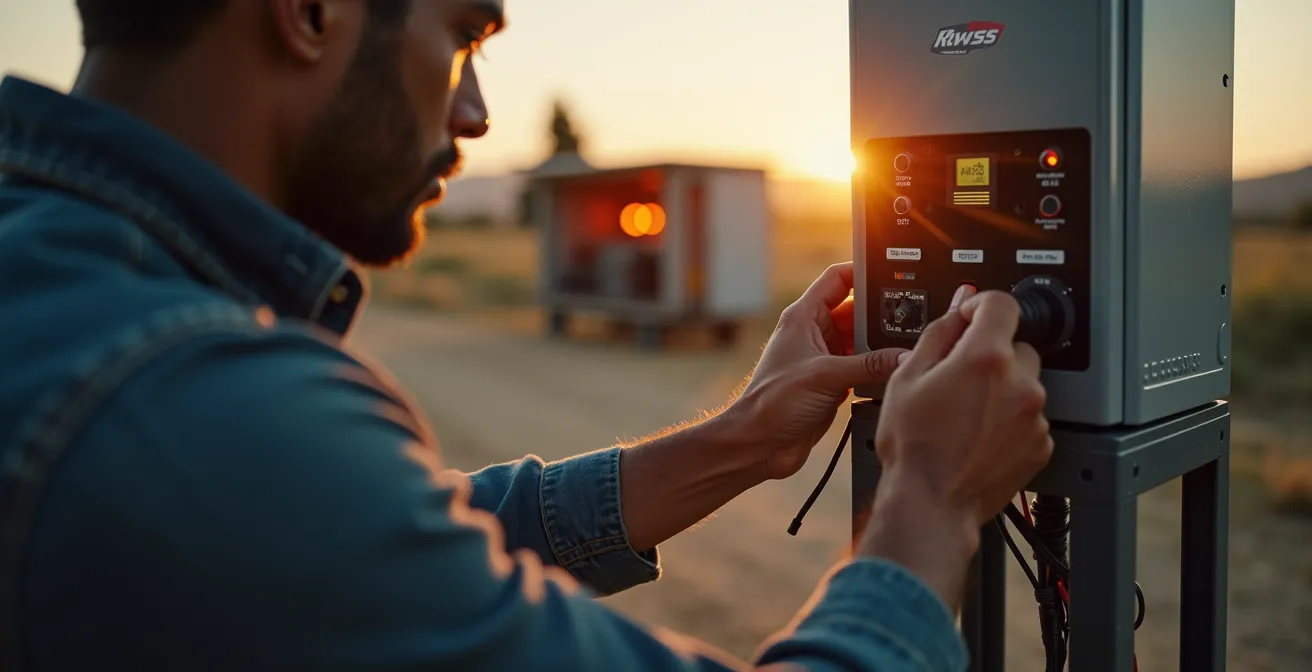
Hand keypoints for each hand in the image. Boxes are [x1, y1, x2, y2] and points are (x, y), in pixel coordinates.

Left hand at [728, 263, 908, 480]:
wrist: (758, 445)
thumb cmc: (771, 404)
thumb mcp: (824, 376)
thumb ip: (867, 365)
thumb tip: (901, 356)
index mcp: (803, 317)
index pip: (837, 279)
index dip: (862, 271)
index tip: (892, 271)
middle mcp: (814, 334)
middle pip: (857, 312)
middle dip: (880, 316)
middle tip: (908, 320)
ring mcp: (824, 358)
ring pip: (862, 341)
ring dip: (879, 347)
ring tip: (901, 350)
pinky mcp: (832, 382)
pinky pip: (862, 367)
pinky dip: (876, 370)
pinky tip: (890, 374)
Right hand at [854, 285, 1052, 611]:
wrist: (930, 503)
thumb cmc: (913, 446)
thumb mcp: (907, 377)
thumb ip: (939, 333)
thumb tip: (957, 308)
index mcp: (985, 358)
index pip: (1001, 304)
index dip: (981, 305)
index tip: (970, 317)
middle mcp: (1020, 383)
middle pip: (1017, 346)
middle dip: (991, 355)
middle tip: (960, 379)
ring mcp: (1035, 416)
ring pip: (1025, 384)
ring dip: (1003, 389)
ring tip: (967, 415)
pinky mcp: (1041, 444)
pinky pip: (1031, 417)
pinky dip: (1011, 420)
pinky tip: (981, 435)